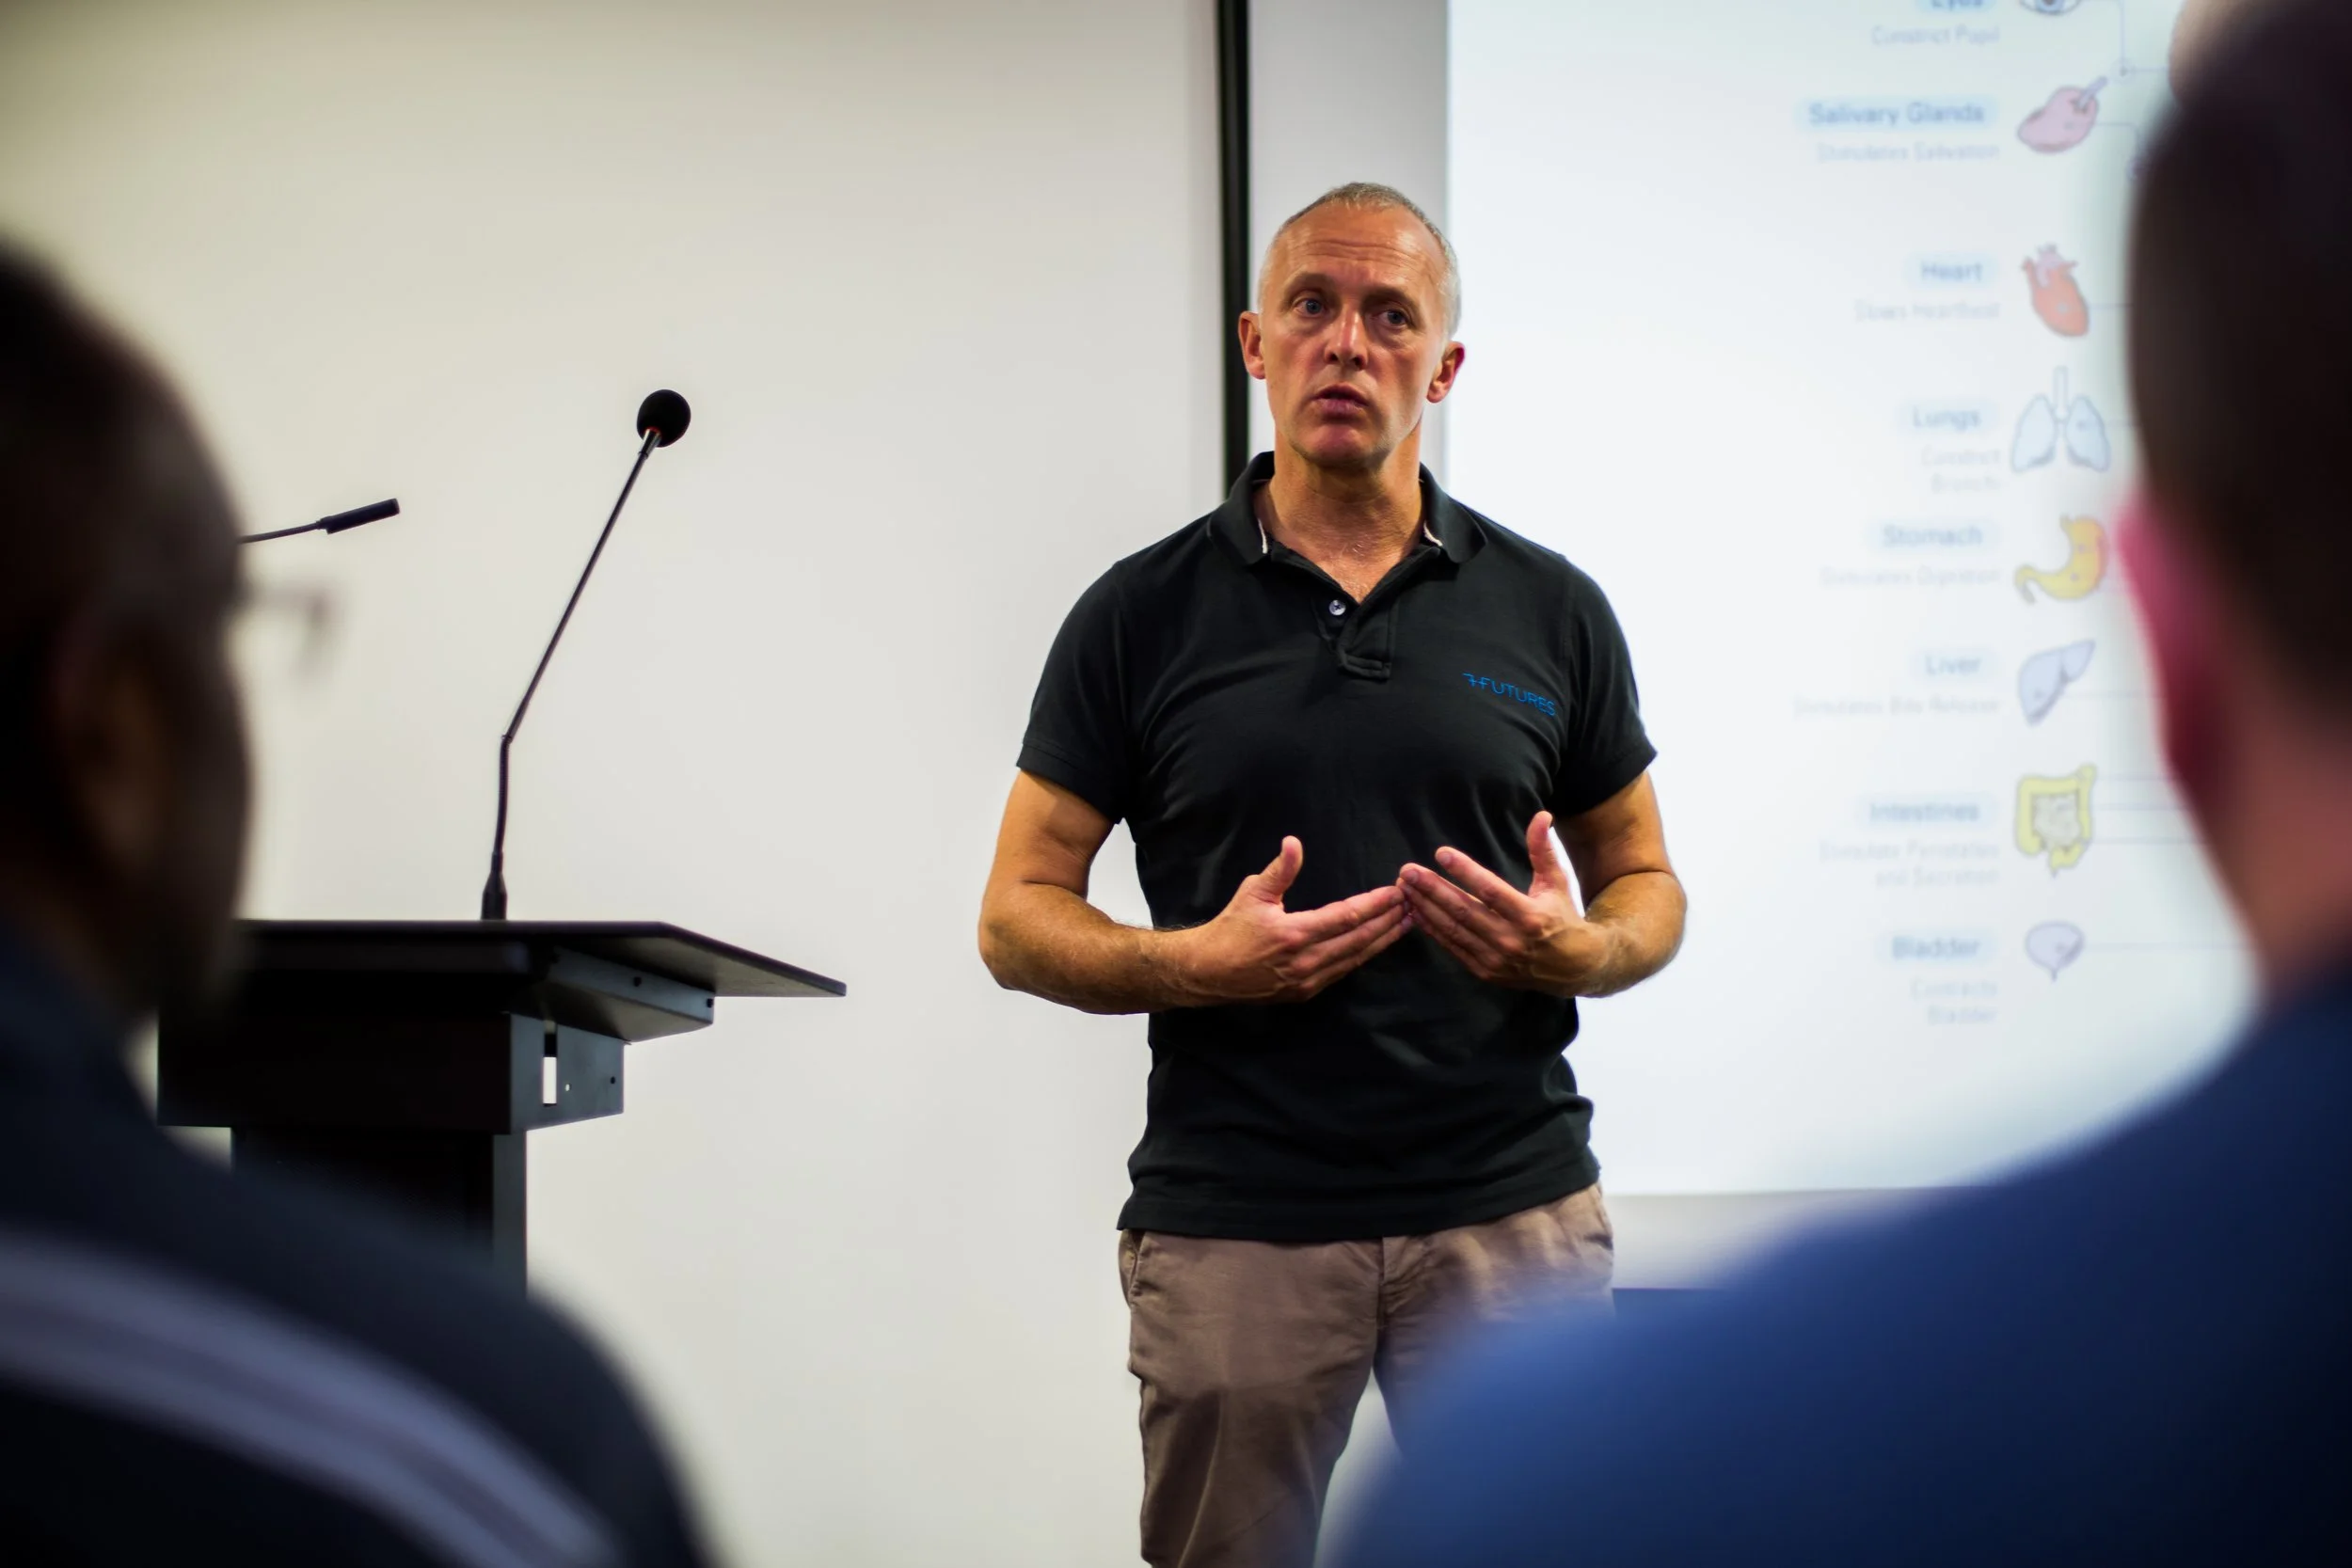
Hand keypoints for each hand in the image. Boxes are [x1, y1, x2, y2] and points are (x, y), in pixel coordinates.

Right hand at [1161, 837, 1411, 1003]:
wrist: (1207, 973)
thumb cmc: (1229, 929)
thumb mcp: (1252, 893)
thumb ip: (1279, 870)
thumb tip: (1294, 842)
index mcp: (1295, 934)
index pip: (1347, 917)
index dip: (1375, 904)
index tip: (1396, 892)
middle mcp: (1306, 961)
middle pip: (1360, 940)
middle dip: (1389, 922)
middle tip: (1414, 905)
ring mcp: (1308, 980)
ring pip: (1355, 958)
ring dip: (1383, 941)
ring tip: (1406, 924)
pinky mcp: (1305, 993)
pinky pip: (1342, 971)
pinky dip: (1363, 956)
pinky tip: (1377, 945)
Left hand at [1398, 812, 1610, 995]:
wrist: (1574, 969)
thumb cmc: (1562, 917)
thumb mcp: (1557, 882)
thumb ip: (1543, 850)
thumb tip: (1542, 815)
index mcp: (1531, 917)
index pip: (1491, 891)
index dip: (1465, 871)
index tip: (1441, 853)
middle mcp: (1512, 941)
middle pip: (1465, 911)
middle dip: (1433, 890)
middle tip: (1408, 871)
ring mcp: (1497, 960)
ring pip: (1454, 930)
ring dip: (1426, 908)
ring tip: (1405, 888)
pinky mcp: (1486, 972)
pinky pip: (1454, 947)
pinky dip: (1433, 929)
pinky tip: (1416, 911)